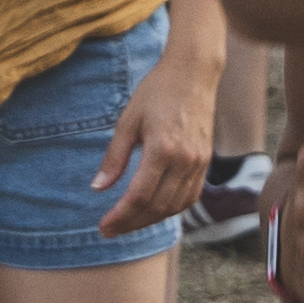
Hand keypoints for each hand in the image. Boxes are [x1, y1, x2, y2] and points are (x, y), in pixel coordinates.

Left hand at [96, 43, 225, 236]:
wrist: (193, 73)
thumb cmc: (156, 92)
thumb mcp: (128, 120)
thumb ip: (114, 157)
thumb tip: (98, 188)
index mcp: (163, 149)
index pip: (140, 196)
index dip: (120, 216)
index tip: (103, 226)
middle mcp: (185, 160)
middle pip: (158, 207)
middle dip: (131, 223)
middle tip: (110, 229)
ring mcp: (199, 163)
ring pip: (175, 206)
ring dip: (150, 219)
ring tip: (128, 222)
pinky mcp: (205, 162)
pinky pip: (190, 197)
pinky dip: (171, 208)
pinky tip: (153, 209)